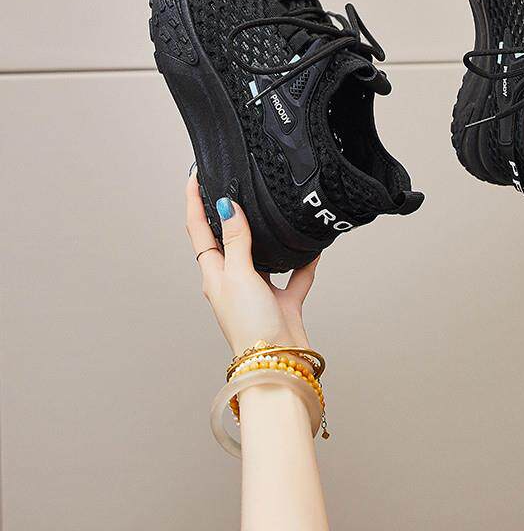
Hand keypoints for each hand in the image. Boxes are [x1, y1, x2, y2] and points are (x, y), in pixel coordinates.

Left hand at [184, 174, 318, 354]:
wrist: (277, 363)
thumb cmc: (249, 325)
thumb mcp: (238, 274)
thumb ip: (236, 240)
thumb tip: (226, 206)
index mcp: (215, 275)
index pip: (199, 230)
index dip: (194, 202)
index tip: (195, 176)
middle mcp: (234, 281)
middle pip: (227, 241)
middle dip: (227, 214)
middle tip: (232, 185)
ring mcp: (259, 292)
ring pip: (262, 256)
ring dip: (266, 237)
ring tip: (271, 211)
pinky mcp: (283, 303)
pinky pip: (295, 276)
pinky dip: (303, 263)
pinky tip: (312, 250)